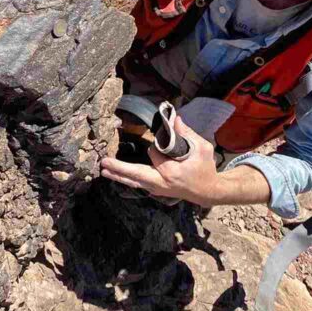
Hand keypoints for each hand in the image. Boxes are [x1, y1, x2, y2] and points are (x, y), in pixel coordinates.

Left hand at [101, 115, 222, 206]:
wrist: (207, 191)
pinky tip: (114, 176)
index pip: (155, 154)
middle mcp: (160, 183)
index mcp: (171, 172)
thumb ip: (187, 134)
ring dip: (118, 175)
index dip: (158, 145)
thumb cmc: (205, 168)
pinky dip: (126, 179)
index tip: (164, 139)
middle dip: (120, 169)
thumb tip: (175, 119)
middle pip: (136, 174)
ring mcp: (156, 189)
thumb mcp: (202, 148)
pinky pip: (137, 184)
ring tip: (104, 170)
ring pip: (134, 182)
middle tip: (104, 163)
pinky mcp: (155, 190)